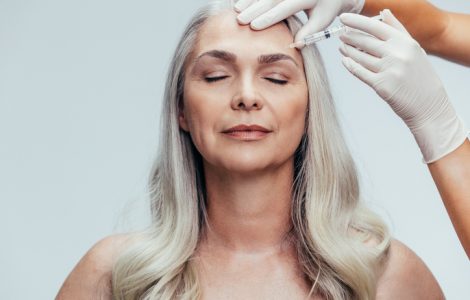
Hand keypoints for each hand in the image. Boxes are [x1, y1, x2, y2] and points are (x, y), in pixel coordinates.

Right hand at [234, 0, 364, 46]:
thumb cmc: (325, 7)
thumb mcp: (322, 19)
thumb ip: (309, 32)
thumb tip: (296, 44)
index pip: (284, 8)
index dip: (268, 17)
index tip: (254, 26)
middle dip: (254, 9)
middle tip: (240, 20)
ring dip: (249, 1)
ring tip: (236, 11)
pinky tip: (240, 3)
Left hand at [339, 9, 468, 162]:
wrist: (428, 105)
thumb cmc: (420, 77)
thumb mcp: (414, 49)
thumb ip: (398, 29)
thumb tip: (384, 12)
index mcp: (405, 43)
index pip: (376, 27)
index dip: (357, 21)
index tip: (344, 18)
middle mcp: (397, 55)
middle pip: (365, 42)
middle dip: (350, 37)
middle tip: (341, 34)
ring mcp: (389, 70)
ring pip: (360, 57)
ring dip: (348, 51)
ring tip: (342, 47)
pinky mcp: (381, 86)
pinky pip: (359, 72)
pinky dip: (350, 65)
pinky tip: (345, 60)